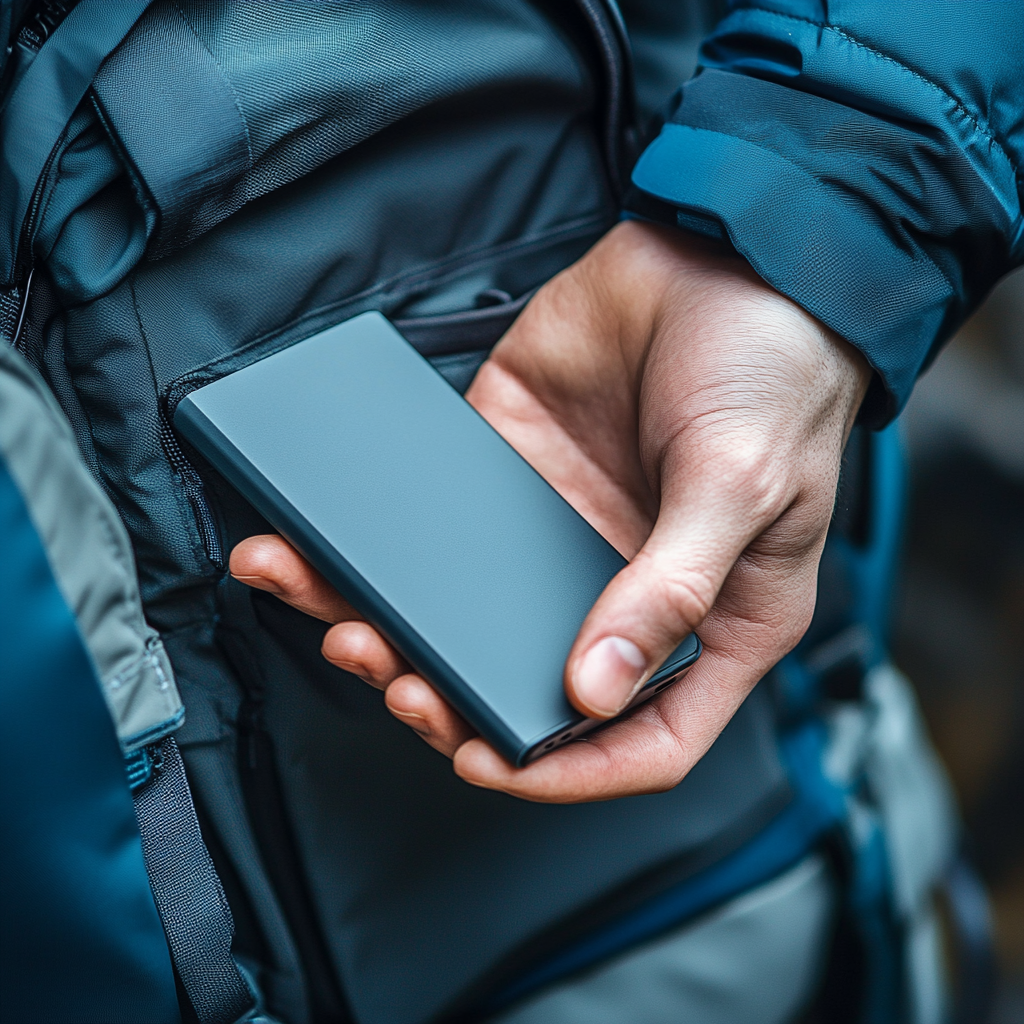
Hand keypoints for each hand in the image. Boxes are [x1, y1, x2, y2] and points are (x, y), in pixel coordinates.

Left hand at [231, 220, 869, 801]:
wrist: (722, 251)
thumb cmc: (771, 372)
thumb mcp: (743, 485)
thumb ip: (671, 588)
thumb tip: (594, 692)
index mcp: (709, 619)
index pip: (643, 735)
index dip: (569, 769)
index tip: (489, 759)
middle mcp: (622, 589)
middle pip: (529, 681)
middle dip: (451, 694)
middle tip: (393, 677)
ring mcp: (555, 534)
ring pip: (463, 609)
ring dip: (392, 623)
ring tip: (333, 614)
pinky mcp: (503, 471)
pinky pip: (429, 523)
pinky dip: (373, 540)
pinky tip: (321, 540)